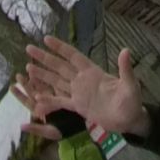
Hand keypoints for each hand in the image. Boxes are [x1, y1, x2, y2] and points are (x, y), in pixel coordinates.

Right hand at [19, 35, 146, 137]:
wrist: (130, 120)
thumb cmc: (132, 101)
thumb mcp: (130, 85)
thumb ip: (125, 69)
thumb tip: (125, 51)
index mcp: (93, 72)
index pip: (73, 56)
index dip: (60, 47)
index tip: (46, 38)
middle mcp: (83, 80)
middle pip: (60, 66)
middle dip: (44, 58)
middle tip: (28, 48)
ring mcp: (79, 93)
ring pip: (57, 82)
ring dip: (43, 75)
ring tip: (27, 68)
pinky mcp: (78, 107)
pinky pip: (60, 101)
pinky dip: (48, 100)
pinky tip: (36, 97)